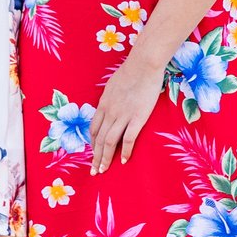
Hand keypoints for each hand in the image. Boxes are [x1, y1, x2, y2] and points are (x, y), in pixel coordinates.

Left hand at [89, 55, 164, 175]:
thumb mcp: (113, 85)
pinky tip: (123, 161)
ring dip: (105, 158)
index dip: (92, 143)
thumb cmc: (131, 71)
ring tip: (103, 170)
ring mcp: (122, 115)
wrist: (144, 64)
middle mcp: (109, 112)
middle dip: (95, 157)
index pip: (93, 128)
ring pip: (109, 142)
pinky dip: (124, 152)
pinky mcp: (137, 118)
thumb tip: (110, 104)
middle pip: (99, 139)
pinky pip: (128, 139)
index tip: (93, 154)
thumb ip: (110, 98)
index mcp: (103, 104)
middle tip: (94, 171)